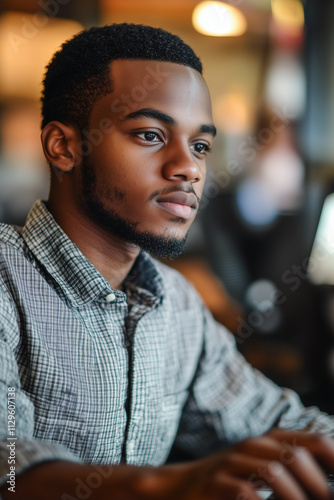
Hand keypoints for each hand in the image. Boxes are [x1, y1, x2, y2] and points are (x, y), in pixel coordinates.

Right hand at [136, 429, 333, 499]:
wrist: (179, 486)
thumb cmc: (228, 480)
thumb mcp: (260, 466)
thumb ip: (289, 466)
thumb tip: (327, 486)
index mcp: (269, 440)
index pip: (314, 441)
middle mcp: (253, 446)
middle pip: (296, 456)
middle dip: (319, 486)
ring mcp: (233, 463)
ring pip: (276, 473)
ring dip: (296, 499)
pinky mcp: (217, 483)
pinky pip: (247, 494)